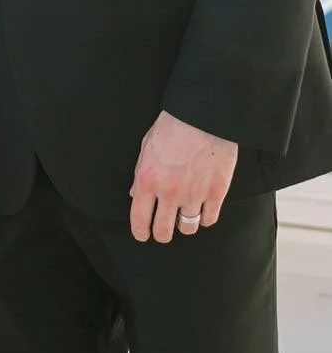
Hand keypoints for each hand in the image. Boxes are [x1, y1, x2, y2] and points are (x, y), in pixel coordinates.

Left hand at [129, 111, 237, 243]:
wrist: (203, 116)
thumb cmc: (172, 126)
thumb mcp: (146, 146)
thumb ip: (140, 174)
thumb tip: (135, 194)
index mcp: (148, 180)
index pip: (139, 219)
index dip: (140, 232)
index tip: (143, 236)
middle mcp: (169, 192)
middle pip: (164, 231)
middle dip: (161, 234)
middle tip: (162, 231)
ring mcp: (194, 195)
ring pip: (188, 228)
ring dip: (184, 225)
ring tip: (183, 217)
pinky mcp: (216, 193)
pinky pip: (209, 220)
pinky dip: (204, 218)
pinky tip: (201, 210)